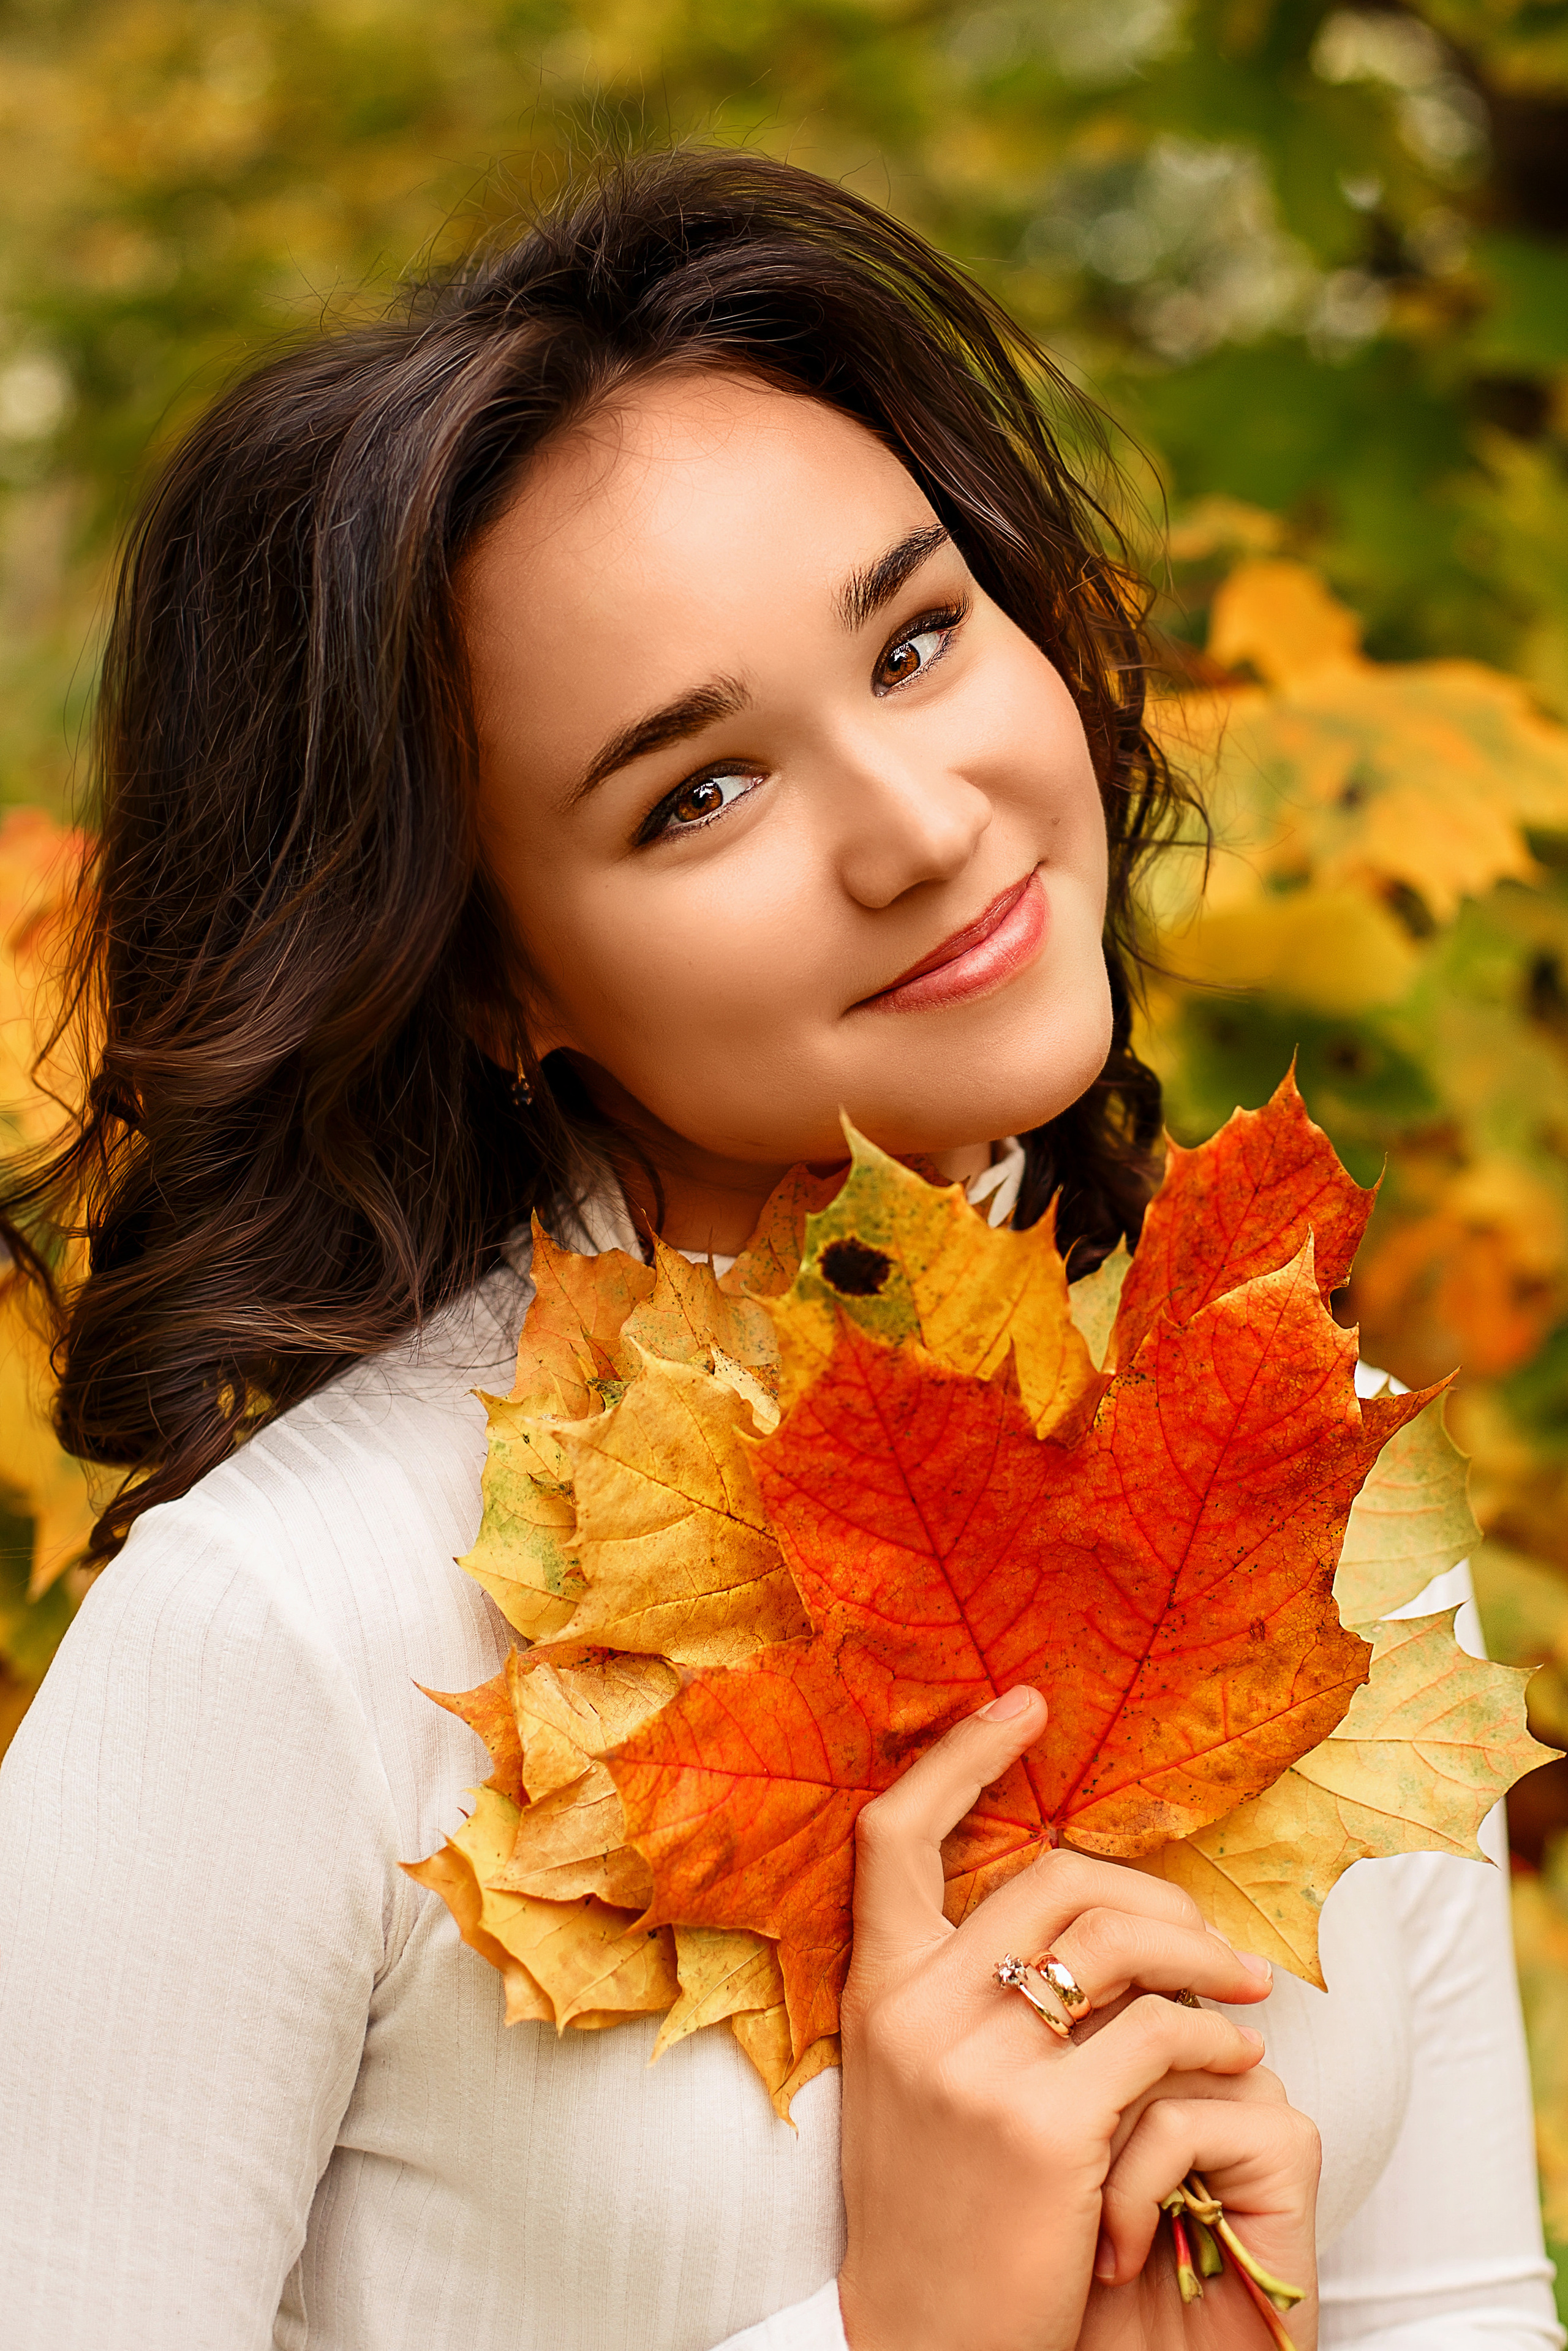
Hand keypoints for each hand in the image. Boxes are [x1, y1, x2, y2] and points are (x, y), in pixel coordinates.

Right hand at [835, 1687, 1317, 2350]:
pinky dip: (1216, 2040)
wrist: (925, 2345)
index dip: (959, 1755)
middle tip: (1215, 1942)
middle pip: (1049, 1876)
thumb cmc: (938, 2206)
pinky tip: (1241, 2063)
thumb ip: (959, 1987)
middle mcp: (914, 2013)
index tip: (1026, 1705)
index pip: (894, 1834)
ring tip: (1245, 1998)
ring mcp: (973, 2069)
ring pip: (1113, 1942)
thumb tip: (1068, 1902)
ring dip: (1201, 1959)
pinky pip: (1157, 2038)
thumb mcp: (917, 2078)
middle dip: (1152, 1892)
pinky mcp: (1042, 2131)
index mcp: (877, 1990)